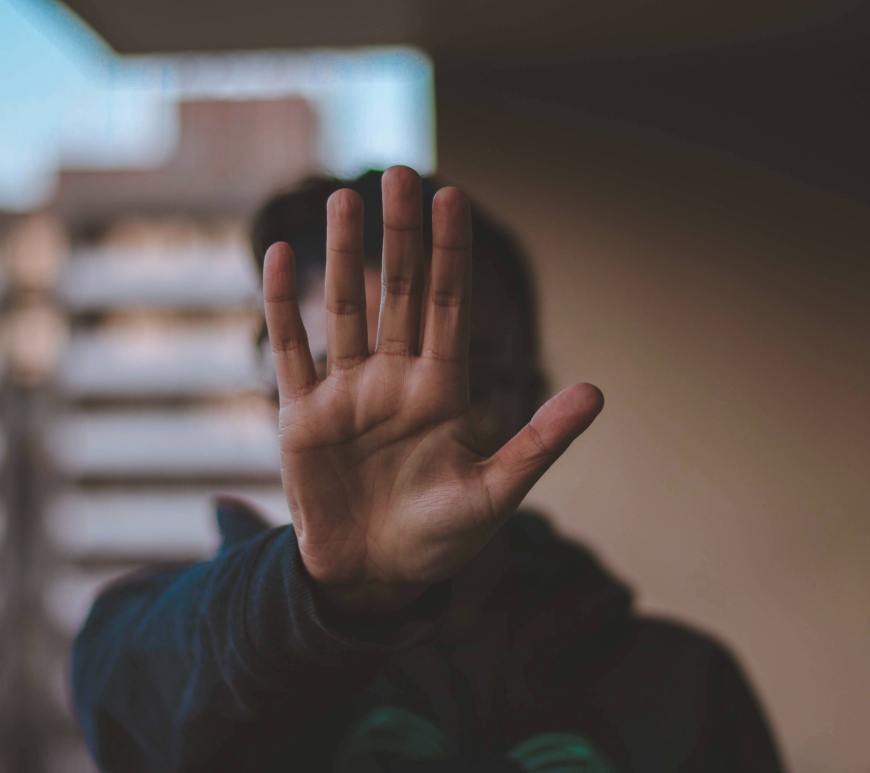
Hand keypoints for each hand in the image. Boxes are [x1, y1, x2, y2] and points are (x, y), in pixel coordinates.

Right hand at [263, 166, 602, 616]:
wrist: (376, 577)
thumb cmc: (441, 539)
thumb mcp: (498, 493)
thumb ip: (540, 441)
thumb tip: (598, 392)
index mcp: (443, 390)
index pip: (450, 305)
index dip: (451, 252)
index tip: (450, 197)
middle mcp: (395, 379)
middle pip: (401, 292)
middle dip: (400, 235)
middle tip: (399, 172)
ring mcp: (347, 393)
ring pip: (347, 308)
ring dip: (346, 256)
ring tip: (345, 199)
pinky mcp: (302, 416)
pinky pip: (292, 350)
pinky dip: (283, 305)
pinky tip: (281, 257)